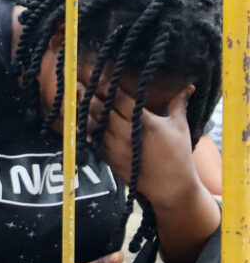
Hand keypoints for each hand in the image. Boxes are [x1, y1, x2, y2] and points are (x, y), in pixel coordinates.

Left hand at [88, 85, 198, 204]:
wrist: (171, 188)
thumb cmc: (178, 155)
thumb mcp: (180, 127)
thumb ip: (178, 104)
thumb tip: (188, 86)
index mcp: (144, 122)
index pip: (119, 99)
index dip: (106, 86)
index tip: (95, 74)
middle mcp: (127, 133)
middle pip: (102, 109)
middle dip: (89, 94)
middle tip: (78, 82)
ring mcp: (116, 147)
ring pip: (94, 123)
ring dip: (84, 110)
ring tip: (75, 97)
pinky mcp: (110, 158)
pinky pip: (95, 139)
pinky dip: (89, 127)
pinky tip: (81, 117)